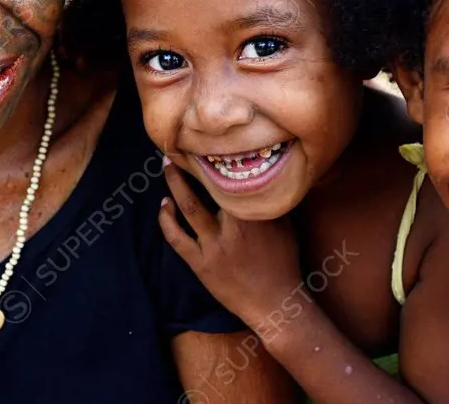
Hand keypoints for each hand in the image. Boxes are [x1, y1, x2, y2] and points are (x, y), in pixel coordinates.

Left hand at [158, 159, 302, 329]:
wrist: (274, 303)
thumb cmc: (283, 262)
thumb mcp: (285, 226)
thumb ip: (270, 201)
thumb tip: (267, 173)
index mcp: (252, 216)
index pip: (228, 181)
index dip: (214, 161)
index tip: (205, 145)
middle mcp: (231, 229)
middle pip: (205, 189)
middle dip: (190, 166)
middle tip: (178, 148)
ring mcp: (213, 247)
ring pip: (188, 208)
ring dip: (174, 185)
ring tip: (166, 166)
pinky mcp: (200, 264)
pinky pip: (176, 238)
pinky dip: (166, 220)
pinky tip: (163, 204)